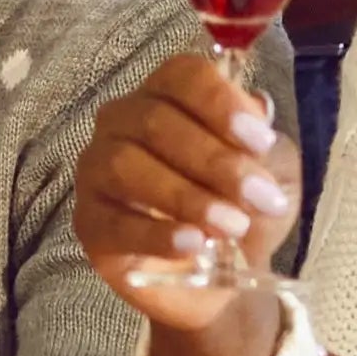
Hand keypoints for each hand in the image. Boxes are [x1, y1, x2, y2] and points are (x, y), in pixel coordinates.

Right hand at [76, 55, 303, 355]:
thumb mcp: (267, 172)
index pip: (182, 77)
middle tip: (262, 198)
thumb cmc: (238, 206)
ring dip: (186, 196)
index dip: (220, 103)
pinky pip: (114, 221)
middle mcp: (123, 121)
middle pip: (156, 120)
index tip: (261, 142)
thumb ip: (262, 144)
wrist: (220, 278)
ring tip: (232, 226)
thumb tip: (257, 113)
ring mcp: (97, 169)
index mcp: (166, 95)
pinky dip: (156, 233)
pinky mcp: (89, 222)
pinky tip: (194, 244)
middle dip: (217, 161)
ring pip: (127, 164)